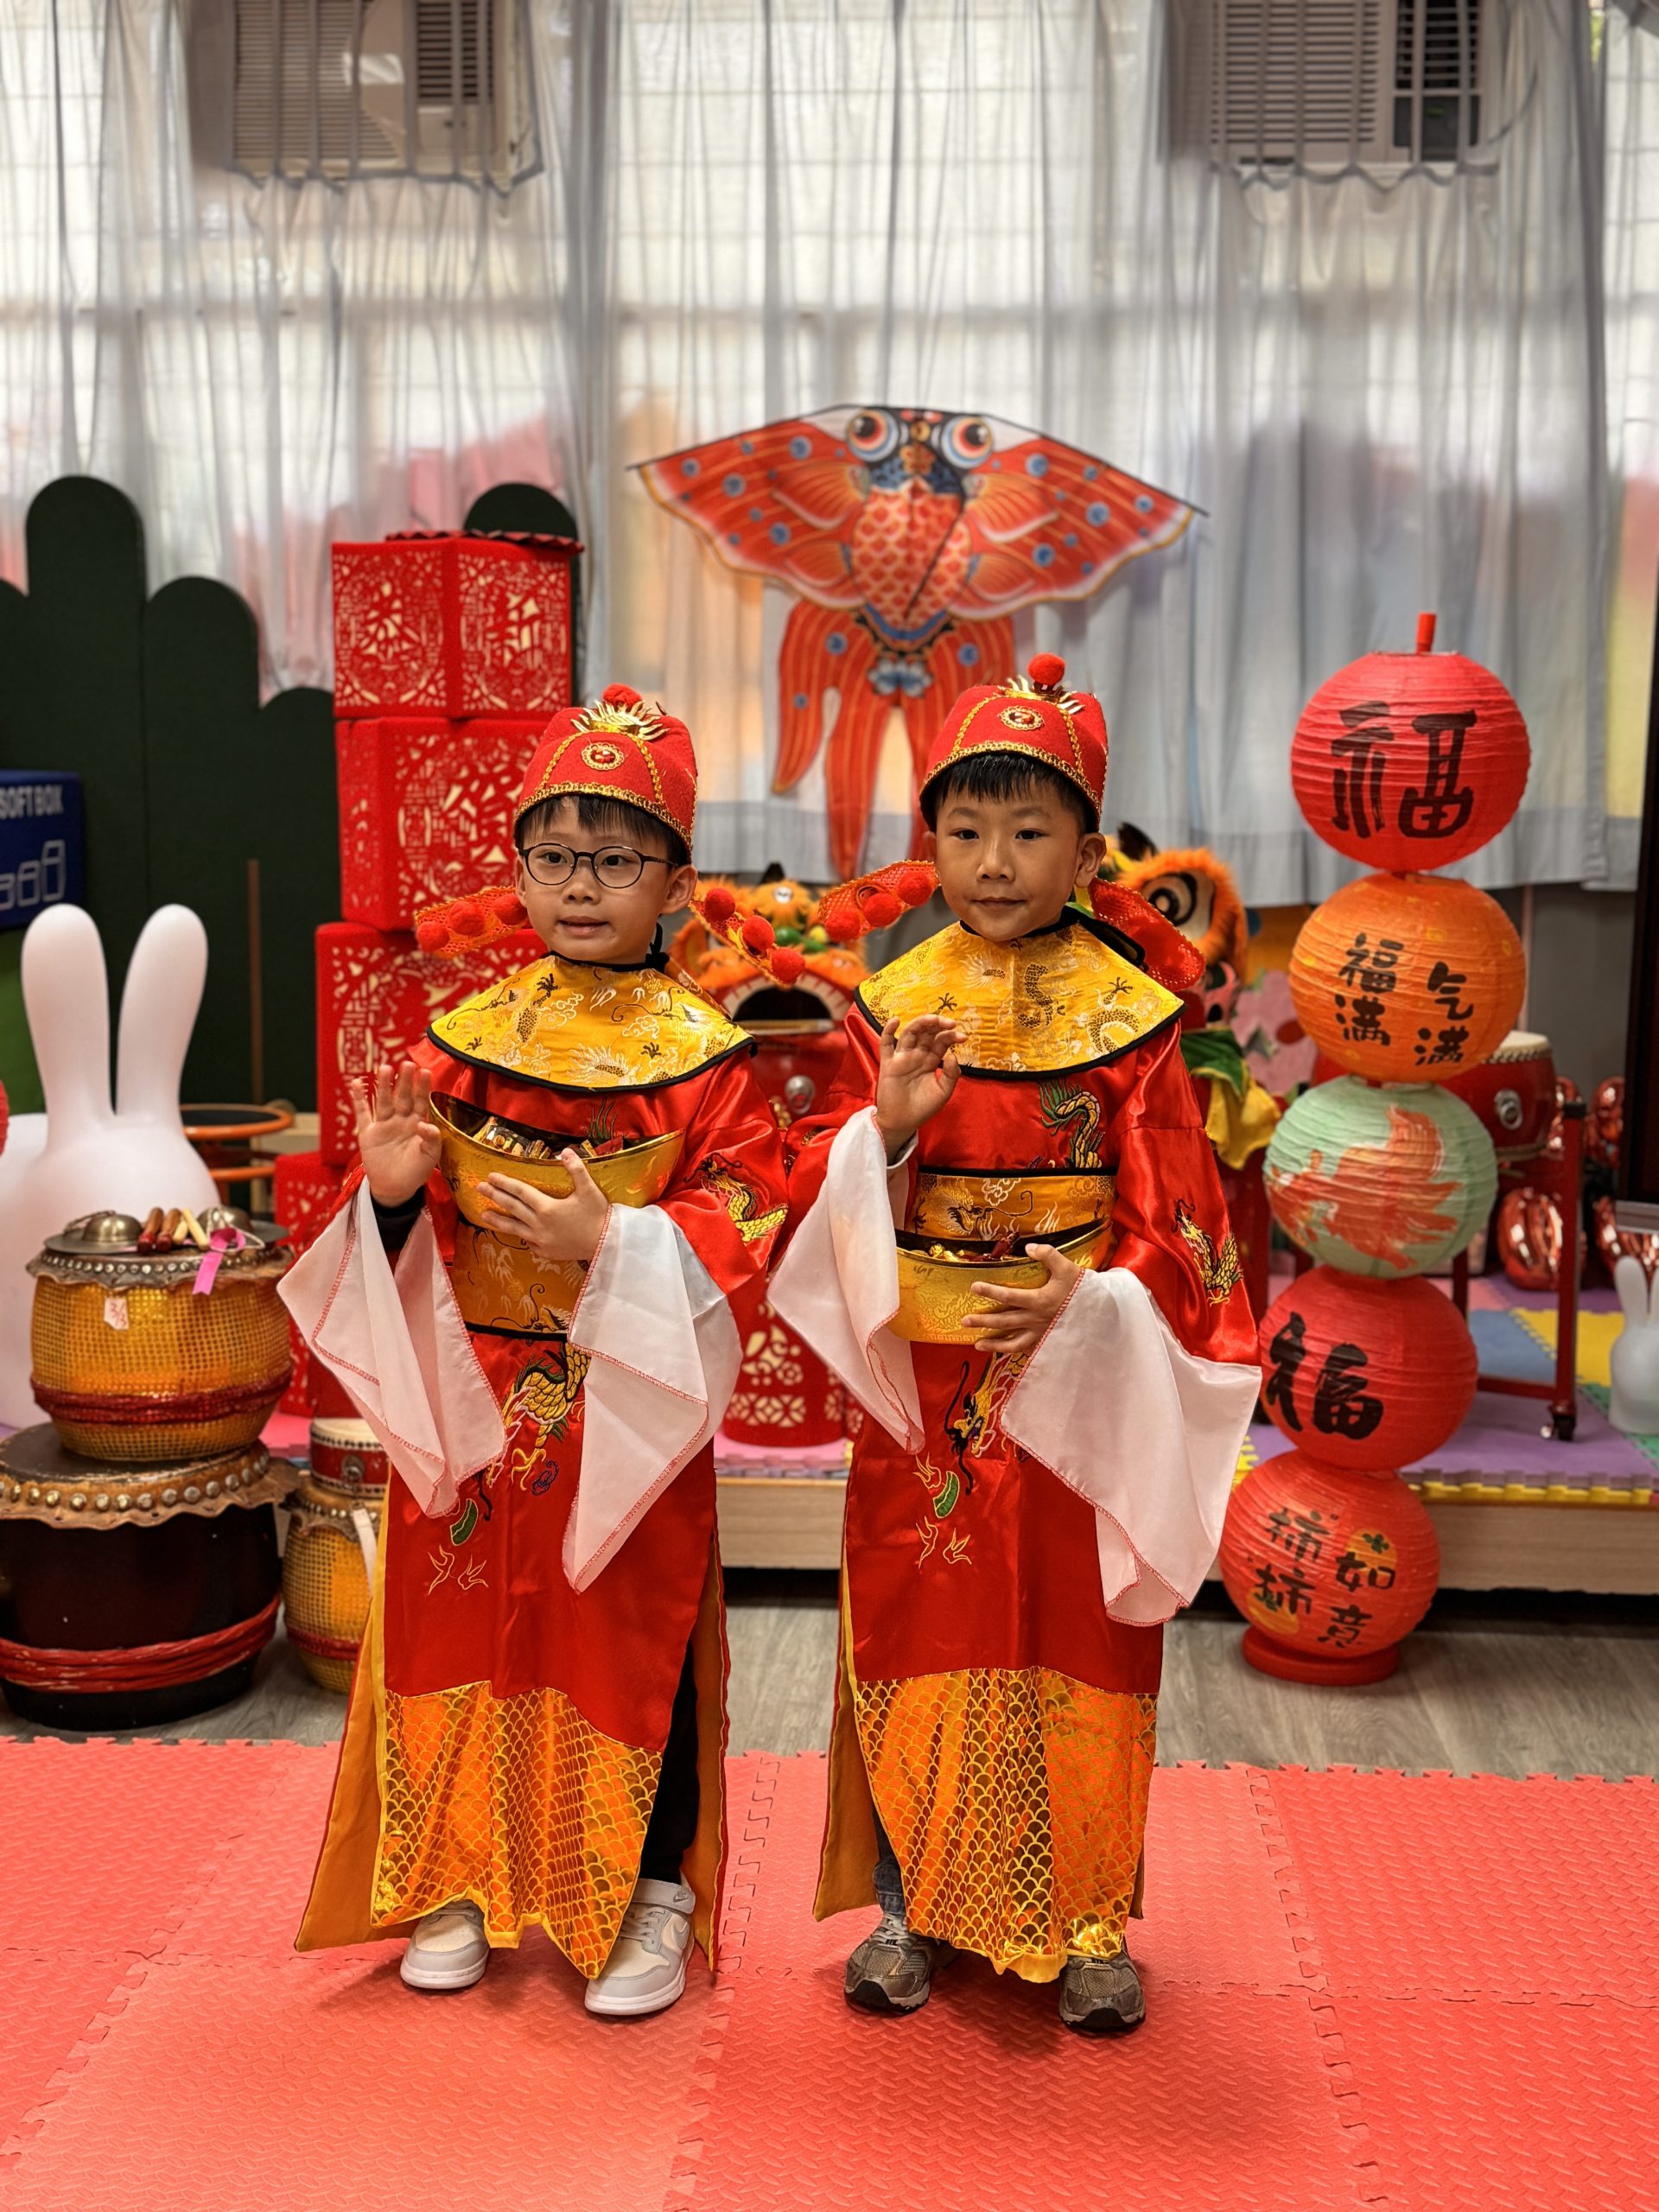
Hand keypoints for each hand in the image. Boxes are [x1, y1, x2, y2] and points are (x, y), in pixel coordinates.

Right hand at [357, 1061, 440, 1206]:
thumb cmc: (416, 1171)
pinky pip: (363, 1113)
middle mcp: (401, 1120)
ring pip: (384, 1101)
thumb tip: (424, 1124)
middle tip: (407, 1064)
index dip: (423, 1087)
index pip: (421, 1101)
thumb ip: (431, 1139)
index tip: (425, 1071)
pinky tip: (356, 1084)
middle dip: (405, 1081)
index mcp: (418, 1123)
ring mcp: (384, 1124)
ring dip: (384, 1085)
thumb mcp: (430, 1156)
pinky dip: (359, 1099)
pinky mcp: (368, 1133)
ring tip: (385, 1068)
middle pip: (403, 1097)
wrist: (395, 1188)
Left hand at [482, 1151, 611, 1265]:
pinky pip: (528, 1243)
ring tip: (483, 1215)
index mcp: (547, 1207)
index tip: (491, 1176)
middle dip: (494, 1196)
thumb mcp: (589, 1190)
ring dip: (497, 1220)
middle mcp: (539, 1224)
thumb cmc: (598, 1215)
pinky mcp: (546, 1252)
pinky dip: (521, 1236)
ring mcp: (540, 1241)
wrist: (606, 1244)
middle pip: (512, 1207)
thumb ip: (576, 1170)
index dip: (504, 1183)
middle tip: (479, 1188)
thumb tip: (565, 1151)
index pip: (520, 1192)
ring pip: (514, 1228)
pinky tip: (516, 1233)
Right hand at [874, 1015, 963, 1161]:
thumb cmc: (923, 1107)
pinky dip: (888, 1031)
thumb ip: (950, 1075)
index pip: (941, 1041)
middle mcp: (917, 1055)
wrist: (902, 1122)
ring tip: (933, 1019)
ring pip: (910, 1033)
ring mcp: (902, 1057)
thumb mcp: (943, 1092)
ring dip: (920, 1023)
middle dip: (938, 1024)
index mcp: (931, 1060)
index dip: (951, 1036)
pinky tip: (895, 1020)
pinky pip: (885, 1044)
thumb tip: (952, 1055)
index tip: (963, 1036)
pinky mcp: (888, 1063)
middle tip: (951, 1023)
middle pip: (927, 1032)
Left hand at [963, 1244, 1080, 1357]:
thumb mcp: (1067, 1267)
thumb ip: (1048, 1254)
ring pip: (1013, 1342)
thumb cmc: (1082, 1289)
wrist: (1101, 1312)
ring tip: (976, 1344)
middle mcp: (1037, 1320)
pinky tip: (1001, 1351)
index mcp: (1039, 1300)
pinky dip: (1012, 1352)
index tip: (974, 1287)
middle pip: (1004, 1322)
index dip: (990, 1291)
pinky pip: (1026, 1350)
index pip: (1009, 1296)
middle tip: (964, 1320)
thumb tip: (1028, 1247)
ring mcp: (1041, 1334)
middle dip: (983, 1321)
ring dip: (993, 1343)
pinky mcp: (1046, 1343)